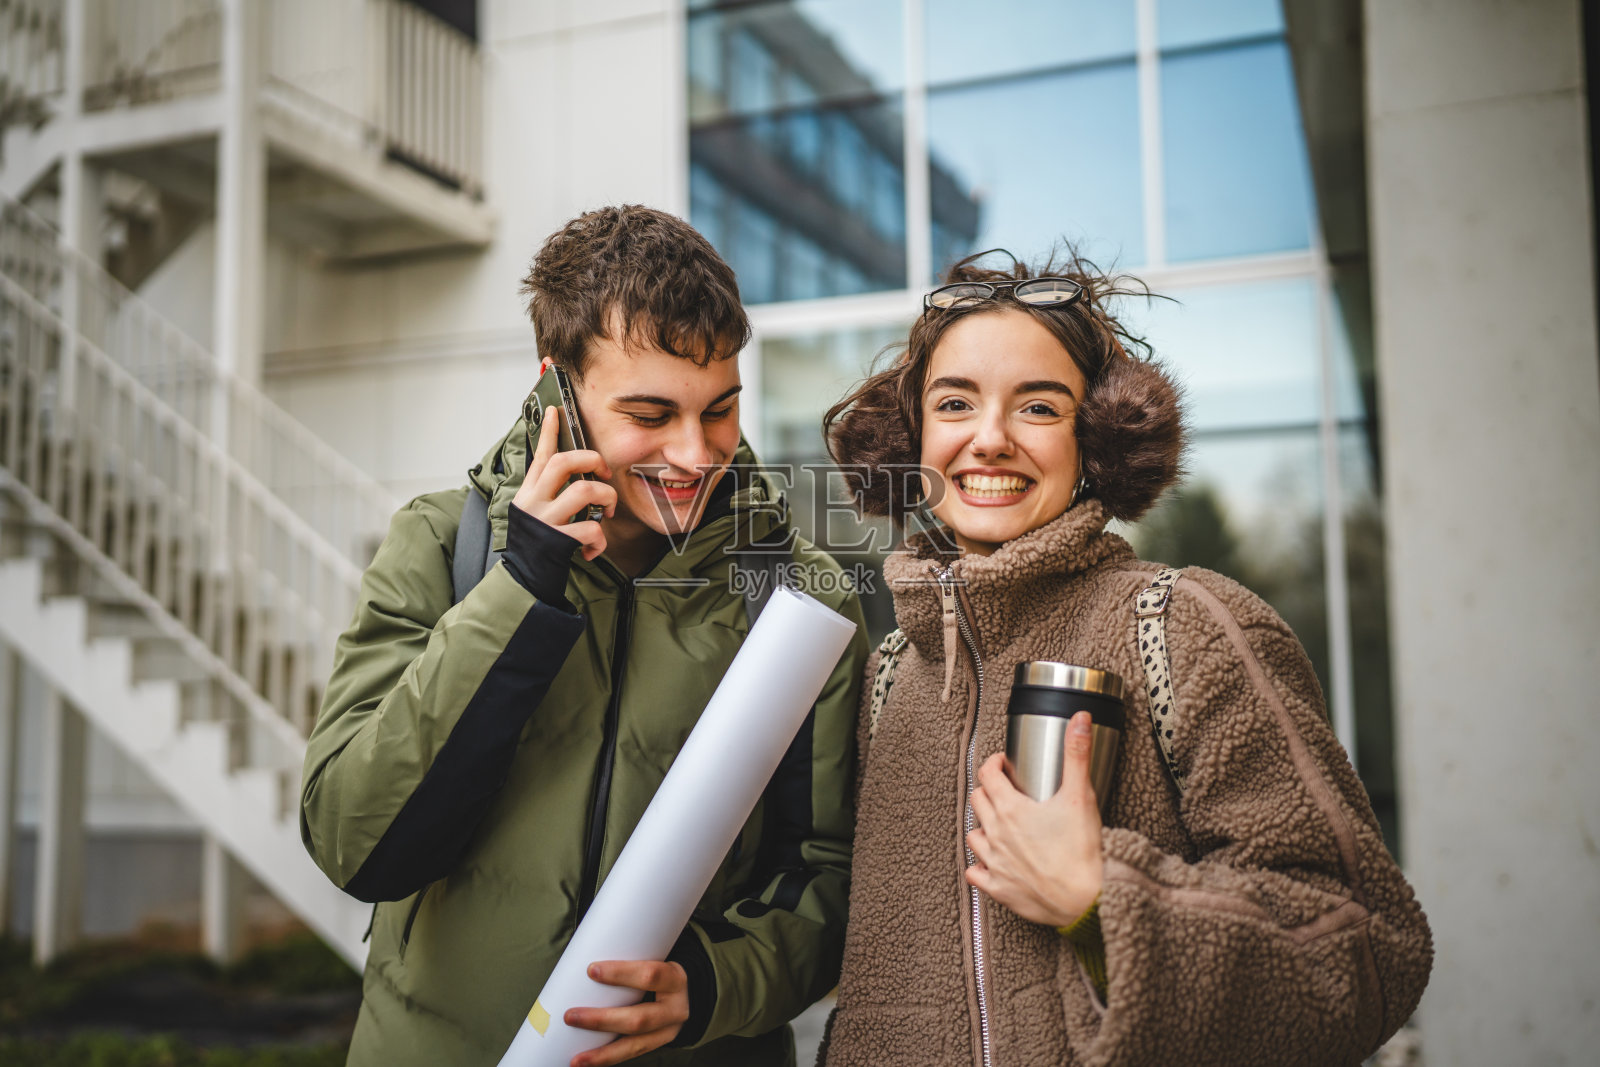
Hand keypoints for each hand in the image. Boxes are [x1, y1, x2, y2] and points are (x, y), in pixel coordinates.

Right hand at [514, 405, 616, 561]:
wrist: (521, 580)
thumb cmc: (535, 545)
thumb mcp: (534, 513)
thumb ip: (547, 494)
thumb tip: (572, 478)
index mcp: (530, 492)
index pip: (540, 455)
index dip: (549, 432)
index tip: (555, 411)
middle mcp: (535, 502)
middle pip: (563, 463)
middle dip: (591, 460)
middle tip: (603, 472)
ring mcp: (545, 521)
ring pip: (584, 491)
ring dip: (606, 498)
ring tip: (608, 511)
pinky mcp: (557, 542)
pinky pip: (591, 530)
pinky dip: (600, 540)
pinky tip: (592, 549)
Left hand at [563, 960, 689, 1066]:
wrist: (686, 992)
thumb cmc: (659, 971)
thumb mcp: (654, 959)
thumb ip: (627, 956)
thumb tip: (582, 955)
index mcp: (675, 979)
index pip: (650, 975)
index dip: (621, 973)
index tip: (591, 970)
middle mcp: (675, 1009)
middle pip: (639, 1018)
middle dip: (601, 1020)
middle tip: (570, 1016)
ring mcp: (668, 1031)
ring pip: (634, 1045)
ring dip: (601, 1052)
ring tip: (576, 1058)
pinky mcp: (657, 1044)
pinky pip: (631, 1054)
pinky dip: (607, 1059)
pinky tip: (586, 1062)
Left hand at [966, 710, 1103, 926]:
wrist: (1086, 899)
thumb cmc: (1083, 851)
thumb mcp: (1080, 796)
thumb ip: (1077, 754)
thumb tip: (1080, 718)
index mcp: (1011, 809)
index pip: (988, 775)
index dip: (994, 764)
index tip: (1002, 764)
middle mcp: (996, 834)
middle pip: (978, 802)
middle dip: (988, 791)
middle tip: (1004, 790)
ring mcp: (995, 863)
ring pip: (974, 835)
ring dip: (983, 826)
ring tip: (999, 824)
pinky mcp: (998, 889)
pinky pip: (975, 873)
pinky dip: (980, 865)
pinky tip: (992, 862)